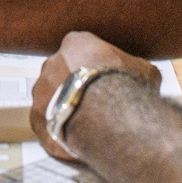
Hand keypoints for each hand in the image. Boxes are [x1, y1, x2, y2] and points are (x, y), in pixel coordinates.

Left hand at [30, 31, 161, 160]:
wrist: (106, 116)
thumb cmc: (125, 88)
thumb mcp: (144, 70)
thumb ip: (136, 69)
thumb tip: (144, 76)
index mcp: (75, 44)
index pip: (79, 48)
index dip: (91, 65)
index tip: (102, 78)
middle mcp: (51, 64)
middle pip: (60, 73)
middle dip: (74, 85)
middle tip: (93, 102)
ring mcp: (40, 91)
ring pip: (49, 99)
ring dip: (64, 108)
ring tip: (85, 123)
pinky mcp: (37, 118)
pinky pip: (44, 124)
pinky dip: (57, 131)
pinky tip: (75, 138)